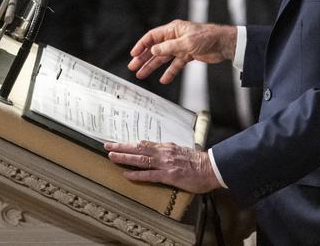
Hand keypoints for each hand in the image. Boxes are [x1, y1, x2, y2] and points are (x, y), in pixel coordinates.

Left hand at [105, 140, 221, 193]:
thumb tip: (161, 154)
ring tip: (112, 157)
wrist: (212, 168)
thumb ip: (170, 153)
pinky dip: (137, 174)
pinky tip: (126, 174)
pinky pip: (149, 175)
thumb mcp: (182, 153)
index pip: (144, 144)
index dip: (130, 143)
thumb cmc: (199, 162)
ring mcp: (165, 164)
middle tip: (108, 146)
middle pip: (139, 148)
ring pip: (141, 159)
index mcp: (167, 147)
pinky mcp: (169, 175)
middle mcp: (164, 153)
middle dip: (122, 147)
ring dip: (125, 157)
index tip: (118, 143)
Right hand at [127, 19, 236, 83]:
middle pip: (155, 48)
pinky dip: (169, 72)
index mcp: (173, 30)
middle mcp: (175, 37)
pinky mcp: (187, 55)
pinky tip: (163, 79)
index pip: (152, 37)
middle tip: (134, 67)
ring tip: (142, 74)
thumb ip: (169, 47)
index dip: (142, 45)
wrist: (223, 44)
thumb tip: (154, 50)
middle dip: (144, 58)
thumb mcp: (186, 42)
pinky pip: (175, 65)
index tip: (133, 54)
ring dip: (153, 66)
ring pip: (163, 58)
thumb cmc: (207, 37)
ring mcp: (180, 47)